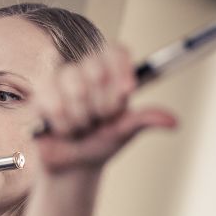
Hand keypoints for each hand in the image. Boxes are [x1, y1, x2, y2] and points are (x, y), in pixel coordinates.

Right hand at [32, 45, 176, 174]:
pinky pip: (54, 103)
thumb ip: (145, 120)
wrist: (73, 165)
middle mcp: (86, 71)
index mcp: (110, 73)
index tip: (128, 90)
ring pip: (75, 88)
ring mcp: (62, 80)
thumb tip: (173, 121)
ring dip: (81, 118)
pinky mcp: (41, 94)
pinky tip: (64, 129)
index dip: (120, 66)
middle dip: (101, 106)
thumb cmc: (100, 144)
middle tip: (99, 119)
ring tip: (81, 127)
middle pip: (96, 71)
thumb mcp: (125, 132)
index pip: (114, 50)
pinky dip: (64, 124)